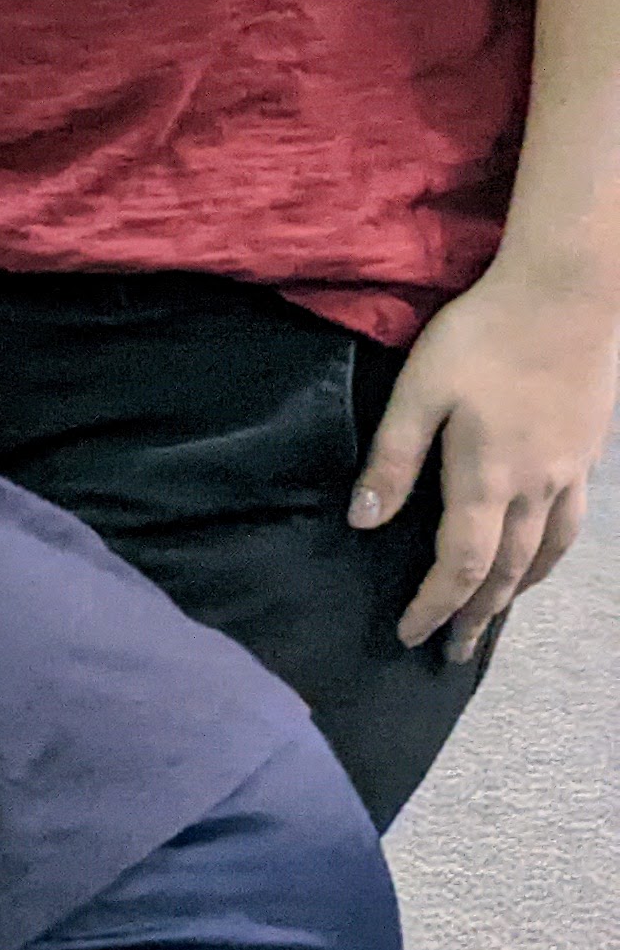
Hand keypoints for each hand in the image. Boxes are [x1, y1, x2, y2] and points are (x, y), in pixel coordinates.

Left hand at [358, 261, 611, 660]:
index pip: (459, 564)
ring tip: (493, 616)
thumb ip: (393, 457)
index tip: (411, 635)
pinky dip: (550, 556)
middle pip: (505, 572)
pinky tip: (540, 556)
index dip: (434, 605)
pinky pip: (570, 526)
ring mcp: (569, 473)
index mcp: (487, 477)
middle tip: (454, 653)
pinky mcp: (586, 453)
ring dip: (515, 592)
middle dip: (475, 615)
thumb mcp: (420, 390)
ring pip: (544, 554)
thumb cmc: (483, 336)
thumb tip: (363, 521)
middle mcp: (535, 488)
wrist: (568, 296)